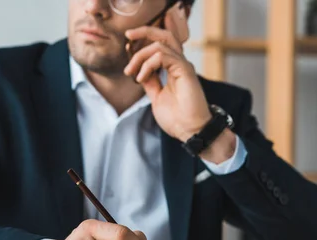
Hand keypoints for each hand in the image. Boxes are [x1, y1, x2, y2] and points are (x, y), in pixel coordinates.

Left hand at [123, 3, 211, 141]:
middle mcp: (179, 63)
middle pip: (164, 35)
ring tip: (130, 72)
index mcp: (174, 69)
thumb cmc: (178, 118)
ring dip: (140, 55)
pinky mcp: (185, 70)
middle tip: (127, 36)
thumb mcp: (156, 97)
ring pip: (160, 44)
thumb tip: (139, 72)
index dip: (141, 46)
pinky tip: (141, 78)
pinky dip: (147, 65)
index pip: (159, 46)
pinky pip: (163, 56)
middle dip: (143, 32)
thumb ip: (150, 82)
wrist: (190, 131)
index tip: (127, 58)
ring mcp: (183, 66)